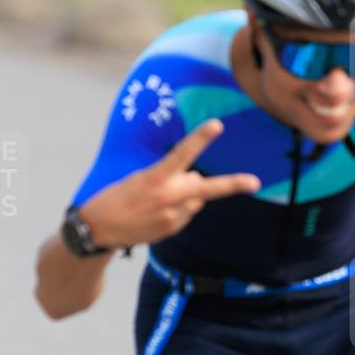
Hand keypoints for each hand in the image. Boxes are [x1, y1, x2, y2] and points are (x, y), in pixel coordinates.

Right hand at [80, 119, 260, 247]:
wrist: (99, 229)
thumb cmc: (117, 197)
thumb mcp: (139, 179)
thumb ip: (171, 179)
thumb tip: (197, 184)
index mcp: (156, 178)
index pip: (183, 154)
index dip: (201, 138)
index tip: (217, 125)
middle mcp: (168, 197)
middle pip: (207, 187)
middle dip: (233, 184)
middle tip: (255, 182)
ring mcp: (172, 216)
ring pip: (196, 200)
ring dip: (189, 195)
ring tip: (160, 200)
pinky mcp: (172, 229)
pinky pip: (187, 214)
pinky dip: (180, 209)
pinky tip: (157, 212)